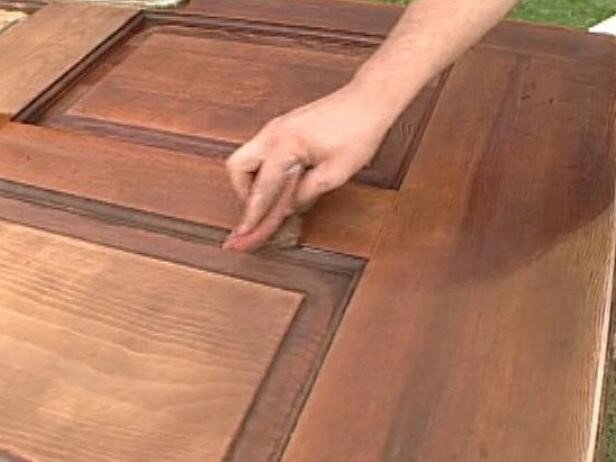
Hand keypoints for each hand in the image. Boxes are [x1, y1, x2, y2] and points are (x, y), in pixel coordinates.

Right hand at [223, 81, 396, 251]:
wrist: (368, 100)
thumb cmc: (358, 131)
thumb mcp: (335, 173)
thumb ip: (306, 193)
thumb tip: (288, 207)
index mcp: (284, 144)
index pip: (262, 187)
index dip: (253, 214)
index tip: (244, 232)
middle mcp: (273, 133)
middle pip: (237, 166)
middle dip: (243, 192)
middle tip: (260, 210)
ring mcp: (276, 127)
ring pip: (247, 157)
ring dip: (253, 180)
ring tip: (275, 198)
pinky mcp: (284, 126)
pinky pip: (262, 151)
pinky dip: (266, 169)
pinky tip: (286, 181)